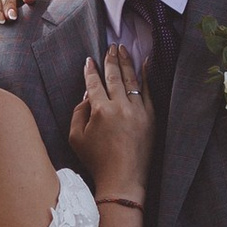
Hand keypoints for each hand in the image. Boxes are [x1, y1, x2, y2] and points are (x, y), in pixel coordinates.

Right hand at [67, 39, 152, 190]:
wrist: (123, 179)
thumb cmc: (96, 161)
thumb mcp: (76, 137)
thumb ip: (78, 112)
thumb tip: (87, 95)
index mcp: (100, 110)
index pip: (94, 83)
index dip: (90, 71)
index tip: (89, 61)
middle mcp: (120, 106)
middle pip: (114, 76)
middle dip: (111, 59)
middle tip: (110, 47)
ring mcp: (137, 111)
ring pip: (131, 80)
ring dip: (126, 63)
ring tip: (123, 49)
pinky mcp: (150, 117)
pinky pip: (148, 91)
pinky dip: (146, 76)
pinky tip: (145, 63)